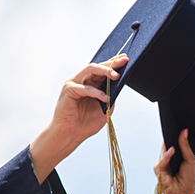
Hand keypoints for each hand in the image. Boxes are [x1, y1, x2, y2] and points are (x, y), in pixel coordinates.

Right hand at [30, 55, 128, 182]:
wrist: (71, 135)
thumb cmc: (85, 123)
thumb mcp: (104, 109)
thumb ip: (111, 97)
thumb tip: (120, 87)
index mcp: (90, 84)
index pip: (102, 70)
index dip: (113, 63)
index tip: (125, 58)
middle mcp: (81, 81)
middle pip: (97, 67)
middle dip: (112, 63)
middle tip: (123, 61)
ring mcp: (74, 84)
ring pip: (90, 70)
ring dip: (104, 71)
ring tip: (116, 75)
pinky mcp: (69, 91)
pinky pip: (85, 88)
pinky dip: (96, 92)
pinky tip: (105, 98)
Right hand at [154, 129, 194, 193]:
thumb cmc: (188, 179)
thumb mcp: (190, 160)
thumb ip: (185, 146)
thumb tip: (184, 131)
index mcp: (176, 156)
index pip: (174, 143)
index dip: (176, 134)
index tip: (179, 124)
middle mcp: (168, 160)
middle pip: (168, 145)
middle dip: (171, 136)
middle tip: (175, 126)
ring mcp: (163, 165)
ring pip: (164, 151)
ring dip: (169, 144)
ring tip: (174, 134)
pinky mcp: (160, 171)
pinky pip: (162, 161)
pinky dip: (167, 155)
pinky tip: (172, 150)